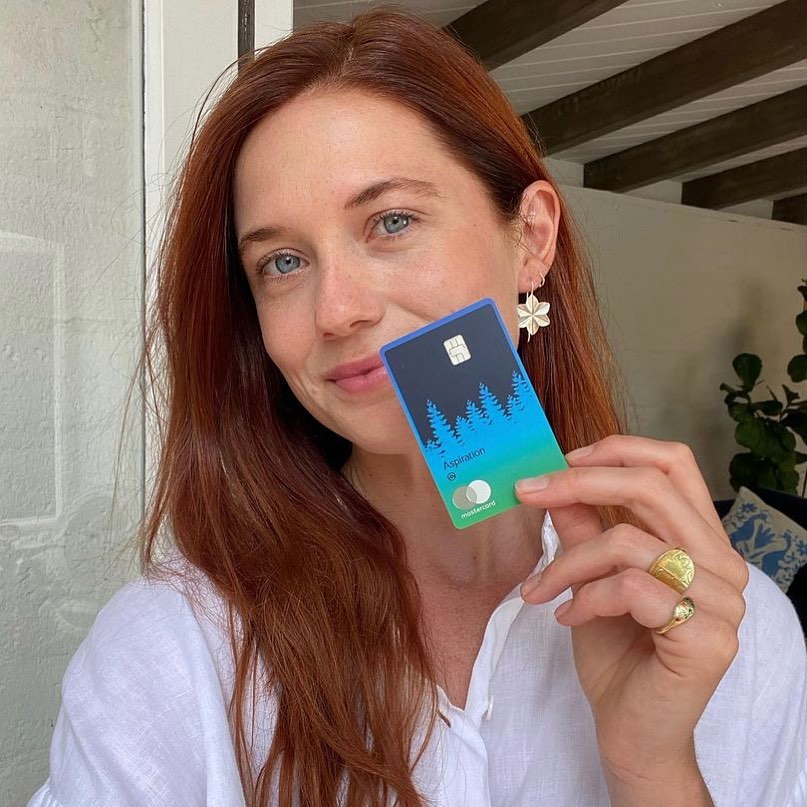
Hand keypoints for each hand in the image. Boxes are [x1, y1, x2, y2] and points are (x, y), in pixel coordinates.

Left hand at [514, 435, 748, 790]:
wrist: (632, 730)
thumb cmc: (615, 649)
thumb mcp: (589, 576)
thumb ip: (581, 527)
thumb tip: (551, 479)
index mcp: (699, 539)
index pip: (675, 464)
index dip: (618, 450)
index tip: (563, 460)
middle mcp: (722, 562)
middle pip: (652, 487)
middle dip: (578, 483)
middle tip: (528, 492)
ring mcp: (723, 601)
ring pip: (630, 542)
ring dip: (568, 562)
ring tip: (541, 589)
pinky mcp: (709, 637)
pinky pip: (631, 589)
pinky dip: (585, 598)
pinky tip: (566, 618)